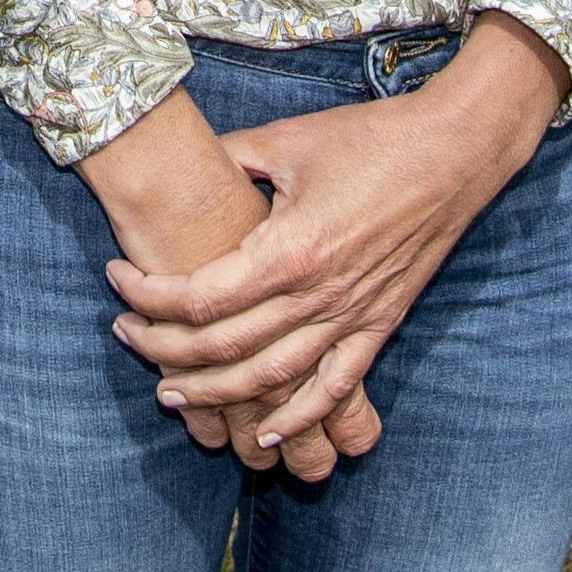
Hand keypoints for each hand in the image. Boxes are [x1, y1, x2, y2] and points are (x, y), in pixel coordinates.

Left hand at [76, 85, 381, 476]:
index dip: (150, 295)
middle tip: (126, 335)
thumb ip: (231, 159)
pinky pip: (334, 387)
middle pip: (224, 347)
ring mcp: (352, 318)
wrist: (454, 154)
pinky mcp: (379, 326)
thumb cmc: (370, 139)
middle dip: (165, 349)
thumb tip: (185, 162)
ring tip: (170, 393)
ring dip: (215, 394)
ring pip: (271, 378)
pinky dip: (297, 416)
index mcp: (289, 249)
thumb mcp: (287, 140)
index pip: (201, 296)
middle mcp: (318, 296)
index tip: (117, 279)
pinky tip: (263, 432)